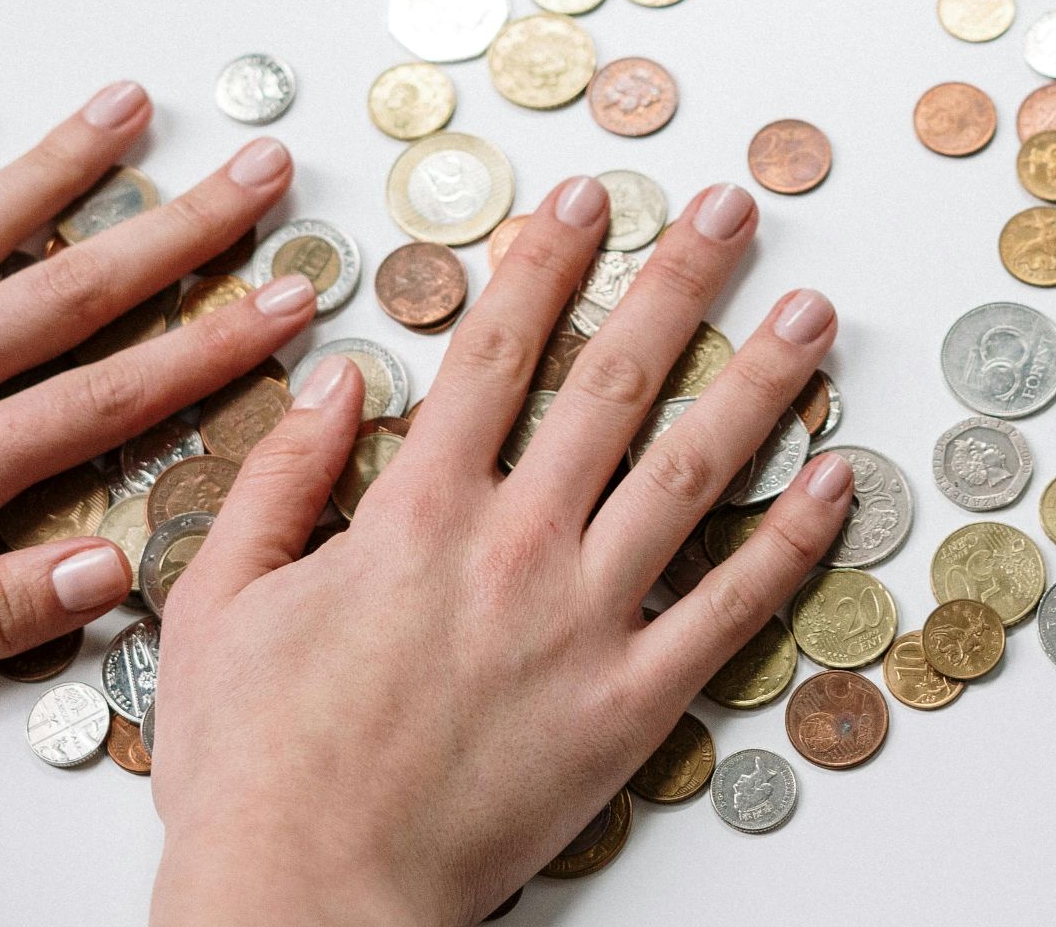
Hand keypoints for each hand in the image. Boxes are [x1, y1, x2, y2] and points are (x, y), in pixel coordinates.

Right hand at [149, 175, 849, 924]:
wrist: (308, 895)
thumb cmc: (253, 761)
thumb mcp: (218, 601)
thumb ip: (278, 479)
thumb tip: (336, 380)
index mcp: (417, 512)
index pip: (499, 348)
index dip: (548, 260)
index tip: (588, 198)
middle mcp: (515, 545)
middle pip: (617, 381)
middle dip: (680, 280)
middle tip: (731, 210)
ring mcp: (586, 623)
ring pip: (694, 474)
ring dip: (762, 384)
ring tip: (813, 317)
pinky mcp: (631, 705)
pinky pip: (732, 611)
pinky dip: (792, 543)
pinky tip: (836, 482)